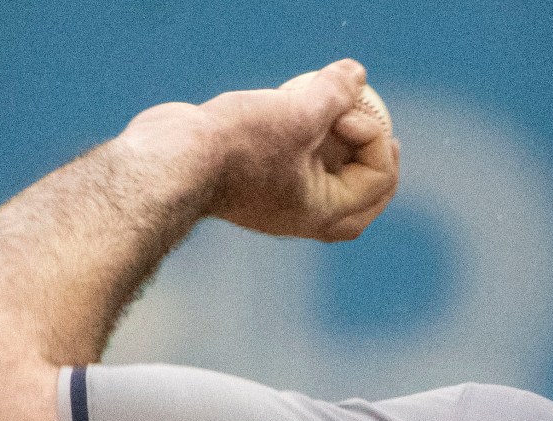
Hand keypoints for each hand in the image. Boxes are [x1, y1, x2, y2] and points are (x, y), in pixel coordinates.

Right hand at [118, 58, 399, 241]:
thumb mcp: (298, 113)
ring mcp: (278, 200)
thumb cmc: (236, 146)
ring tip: (332, 107)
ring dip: (335, 143)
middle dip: (374, 157)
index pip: (378, 179)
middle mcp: (305, 215)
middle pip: (361, 193)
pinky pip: (292, 162)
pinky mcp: (253, 180)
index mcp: (325, 213)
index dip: (374, 135)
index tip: (344, 110)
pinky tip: (293, 105)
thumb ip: (334, 93)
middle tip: (381, 126)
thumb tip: (357, 73)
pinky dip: (302, 137)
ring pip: (325, 176)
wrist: (171, 158)